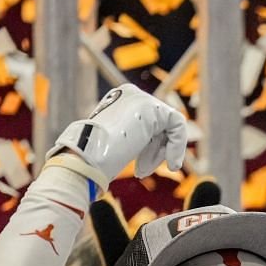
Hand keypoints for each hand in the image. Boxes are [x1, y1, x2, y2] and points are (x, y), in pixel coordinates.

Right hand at [48, 84, 187, 185]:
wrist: (88, 156)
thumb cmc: (96, 156)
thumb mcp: (115, 142)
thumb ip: (131, 137)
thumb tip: (145, 144)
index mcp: (117, 100)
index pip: (144, 124)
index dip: (146, 148)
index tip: (141, 169)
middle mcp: (129, 94)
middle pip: (158, 125)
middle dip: (154, 151)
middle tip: (144, 172)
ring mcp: (141, 98)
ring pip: (168, 127)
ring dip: (162, 152)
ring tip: (149, 171)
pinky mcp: (153, 107)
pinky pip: (177, 125)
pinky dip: (177, 145)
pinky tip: (172, 163)